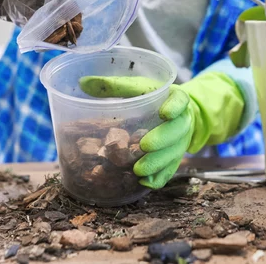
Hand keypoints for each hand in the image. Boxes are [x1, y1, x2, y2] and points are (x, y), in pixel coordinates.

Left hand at [78, 72, 244, 188]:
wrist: (174, 113)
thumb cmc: (152, 97)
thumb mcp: (137, 87)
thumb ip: (114, 85)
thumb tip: (83, 82)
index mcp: (175, 98)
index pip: (180, 100)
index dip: (175, 107)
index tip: (164, 112)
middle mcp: (182, 120)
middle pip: (178, 131)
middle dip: (162, 140)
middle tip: (144, 146)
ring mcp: (181, 142)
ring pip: (174, 154)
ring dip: (158, 163)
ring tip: (138, 170)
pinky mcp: (175, 158)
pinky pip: (171, 170)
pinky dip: (159, 178)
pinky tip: (144, 183)